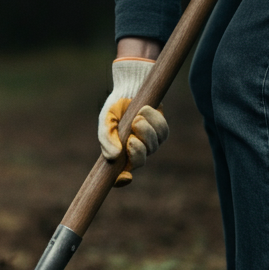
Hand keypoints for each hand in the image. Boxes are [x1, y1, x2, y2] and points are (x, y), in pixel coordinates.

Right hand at [98, 58, 168, 186]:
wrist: (130, 90)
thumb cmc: (115, 109)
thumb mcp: (106, 122)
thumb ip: (106, 139)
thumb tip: (113, 156)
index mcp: (119, 154)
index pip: (120, 174)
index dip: (122, 180)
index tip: (125, 177)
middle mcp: (135, 151)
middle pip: (140, 161)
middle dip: (137, 151)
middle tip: (131, 139)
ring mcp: (150, 143)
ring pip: (153, 146)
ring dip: (145, 131)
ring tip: (137, 117)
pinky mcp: (161, 131)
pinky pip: (162, 131)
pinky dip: (154, 121)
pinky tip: (145, 110)